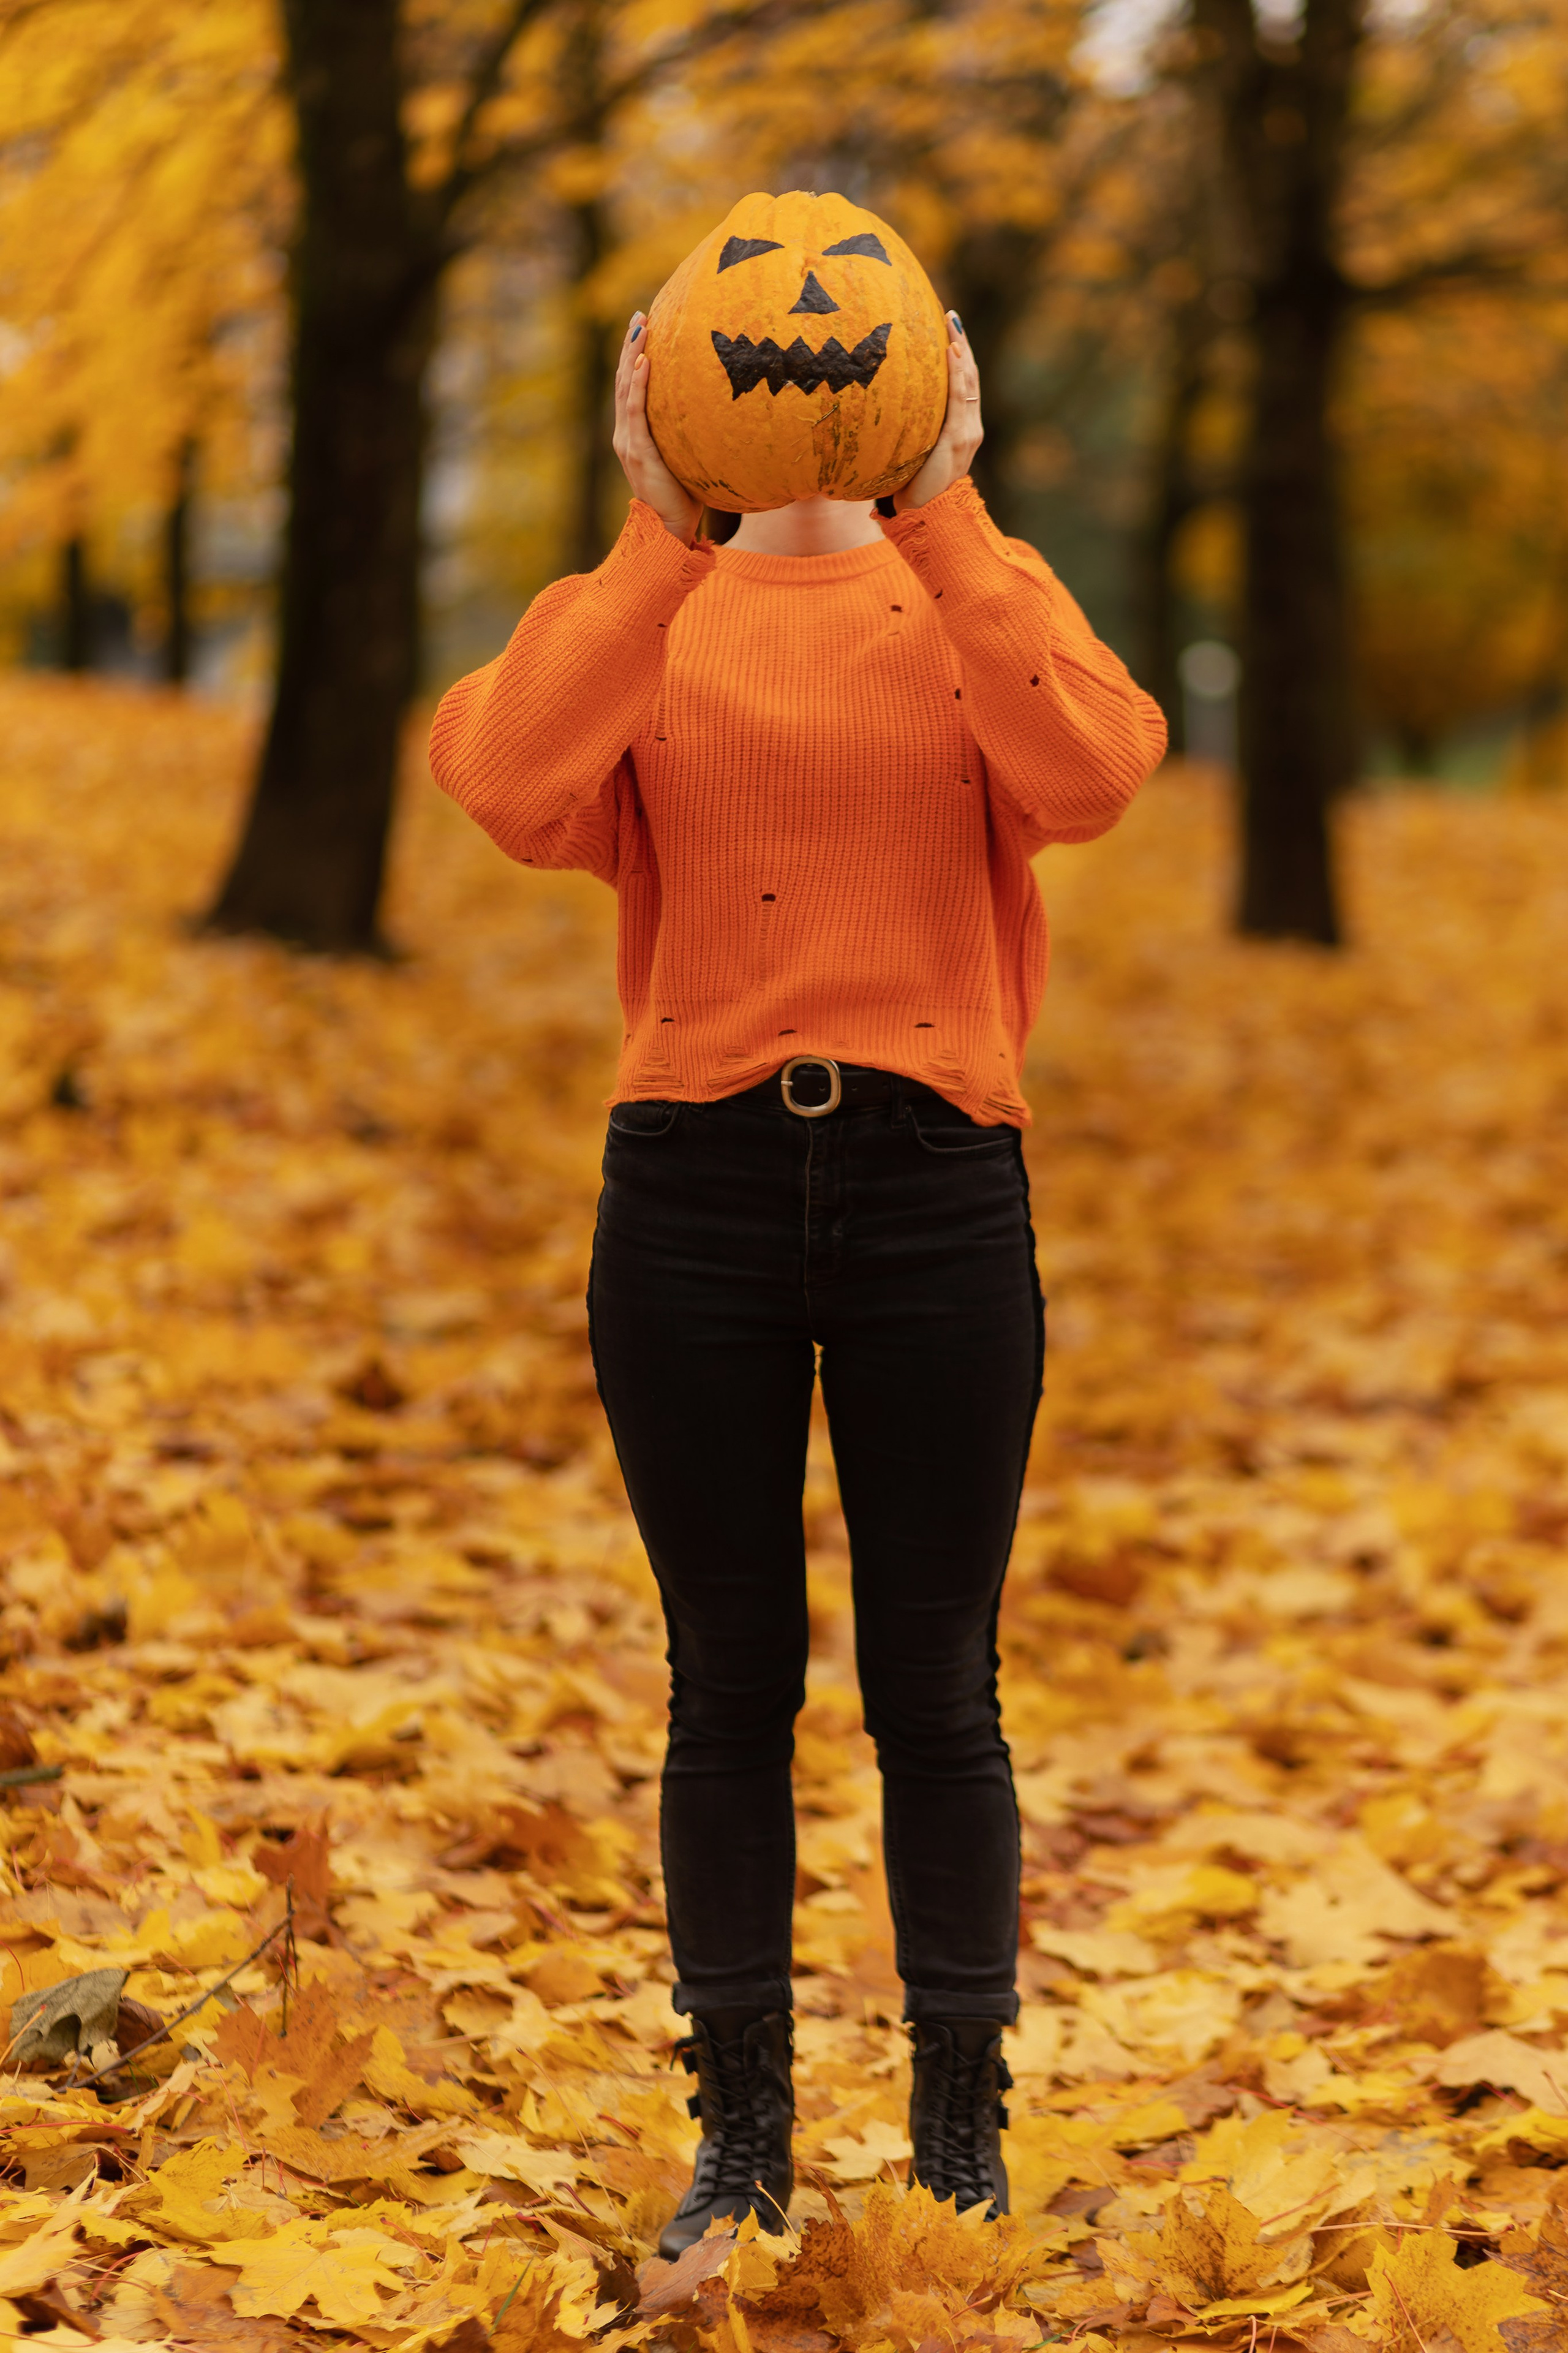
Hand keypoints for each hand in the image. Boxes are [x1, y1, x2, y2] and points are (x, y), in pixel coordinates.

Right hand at [614, 312, 701, 542]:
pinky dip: (638, 384)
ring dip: (632, 355)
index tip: (643, 330)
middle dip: (630, 347)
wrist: (669, 531)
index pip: (631, 389)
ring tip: (640, 328)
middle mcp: (626, 435)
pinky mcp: (638, 451)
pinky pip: (636, 410)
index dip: (634, 358)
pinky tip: (644, 362)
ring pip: (626, 389)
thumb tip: (717, 417)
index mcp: (634, 436)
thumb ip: (690, 438)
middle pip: (624, 381)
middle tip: (639, 316)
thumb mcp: (687, 460)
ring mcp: (629, 442)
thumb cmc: (684, 499)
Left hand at [894, 313, 981, 510]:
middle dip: (962, 344)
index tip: (948, 331)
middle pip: (969, 378)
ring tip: (952, 323)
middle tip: (951, 316)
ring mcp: (967, 434)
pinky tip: (952, 351)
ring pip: (968, 383)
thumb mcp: (911, 454)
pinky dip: (957, 373)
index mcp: (961, 431)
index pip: (963, 387)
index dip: (959, 359)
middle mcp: (970, 429)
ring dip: (961, 350)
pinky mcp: (957, 441)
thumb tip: (878, 413)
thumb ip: (908, 434)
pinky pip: (959, 399)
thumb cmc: (912, 490)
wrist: (926, 517)